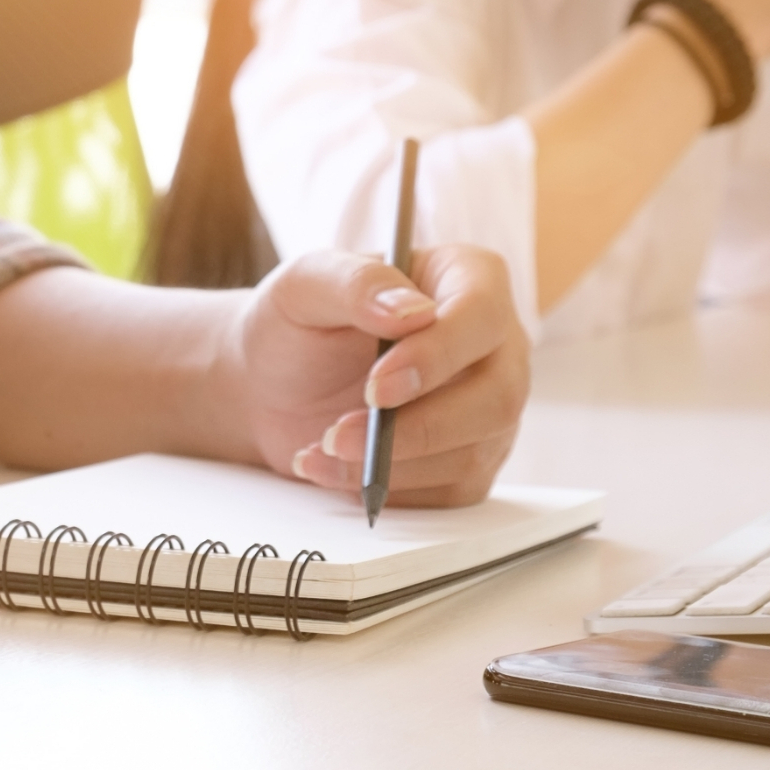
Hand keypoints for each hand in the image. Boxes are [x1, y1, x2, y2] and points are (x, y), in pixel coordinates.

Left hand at [218, 246, 528, 506]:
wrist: (273, 387)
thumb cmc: (295, 323)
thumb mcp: (305, 284)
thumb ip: (357, 283)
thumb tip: (412, 312)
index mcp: (466, 278)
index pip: (481, 315)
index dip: (437, 355)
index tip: (376, 386)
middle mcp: (493, 343)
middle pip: (497, 397)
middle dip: (415, 428)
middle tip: (338, 434)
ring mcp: (488, 406)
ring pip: (472, 453)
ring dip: (392, 464)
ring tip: (323, 448)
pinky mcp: (469, 460)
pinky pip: (451, 492)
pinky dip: (390, 490)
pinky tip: (335, 470)